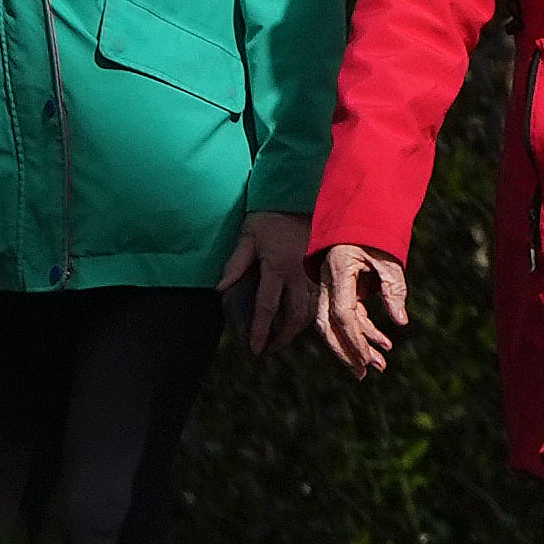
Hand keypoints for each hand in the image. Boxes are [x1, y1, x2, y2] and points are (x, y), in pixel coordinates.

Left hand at [220, 209, 315, 355]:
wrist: (300, 195)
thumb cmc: (269, 216)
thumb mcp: (247, 236)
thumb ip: (234, 264)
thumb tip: (220, 289)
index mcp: (277, 267)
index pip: (267, 308)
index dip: (261, 331)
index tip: (255, 349)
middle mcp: (298, 274)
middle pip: (295, 316)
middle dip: (282, 337)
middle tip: (269, 348)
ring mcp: (314, 272)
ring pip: (311, 310)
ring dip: (298, 329)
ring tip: (283, 338)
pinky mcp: (323, 269)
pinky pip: (319, 298)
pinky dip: (311, 313)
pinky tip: (302, 320)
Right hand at [312, 242, 409, 377]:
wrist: (356, 214)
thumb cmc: (373, 234)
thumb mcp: (389, 258)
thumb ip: (394, 288)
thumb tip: (401, 323)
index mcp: (338, 273)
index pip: (343, 314)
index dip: (355, 340)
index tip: (368, 360)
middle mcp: (328, 284)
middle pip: (328, 327)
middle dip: (346, 352)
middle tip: (364, 373)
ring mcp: (330, 289)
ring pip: (335, 326)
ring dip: (355, 346)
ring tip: (379, 365)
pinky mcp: (340, 291)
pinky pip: (347, 317)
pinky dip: (363, 332)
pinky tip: (383, 344)